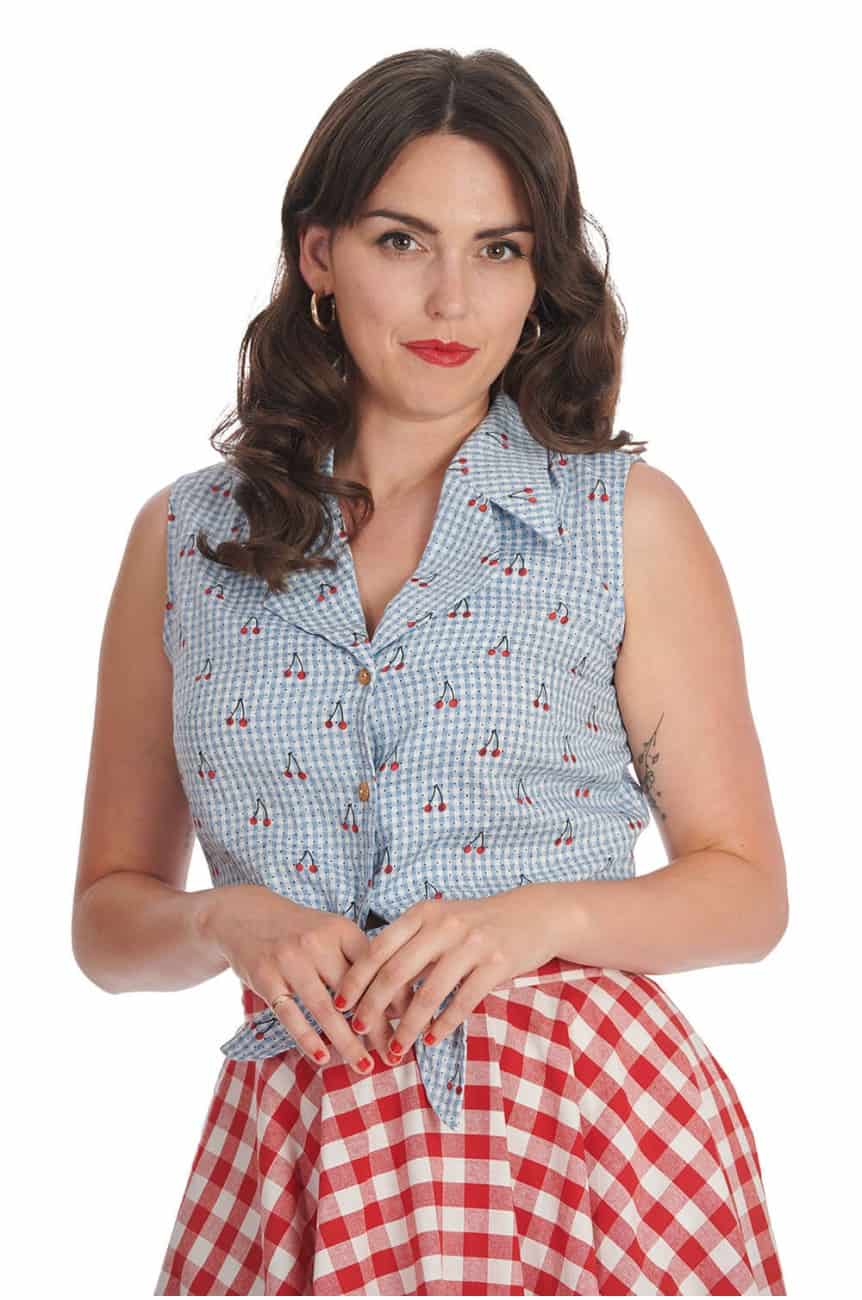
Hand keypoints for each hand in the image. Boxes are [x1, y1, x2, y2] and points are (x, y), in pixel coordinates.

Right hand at [202, 884, 412, 1074]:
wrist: (245, 915)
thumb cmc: (301, 931)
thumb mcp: (332, 932)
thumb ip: (359, 961)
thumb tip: (398, 1002)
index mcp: (341, 929)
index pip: (376, 967)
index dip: (396, 996)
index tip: (413, 1023)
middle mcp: (317, 942)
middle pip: (354, 992)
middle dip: (376, 1027)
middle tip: (394, 1054)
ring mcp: (289, 960)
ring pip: (325, 1009)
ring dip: (347, 1042)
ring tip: (364, 1066)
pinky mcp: (265, 978)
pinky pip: (290, 1015)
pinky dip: (308, 1039)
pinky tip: (323, 1057)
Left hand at [330, 887, 561, 1063]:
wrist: (532, 914)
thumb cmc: (478, 922)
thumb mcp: (440, 920)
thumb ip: (410, 943)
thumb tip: (370, 982)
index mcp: (423, 913)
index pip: (378, 948)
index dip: (356, 980)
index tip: (340, 1005)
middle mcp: (444, 925)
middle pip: (397, 973)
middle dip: (374, 1008)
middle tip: (361, 1033)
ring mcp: (472, 944)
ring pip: (428, 994)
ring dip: (408, 1027)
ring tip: (396, 1050)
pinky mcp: (496, 964)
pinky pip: (462, 1002)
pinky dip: (443, 1026)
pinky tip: (431, 1040)